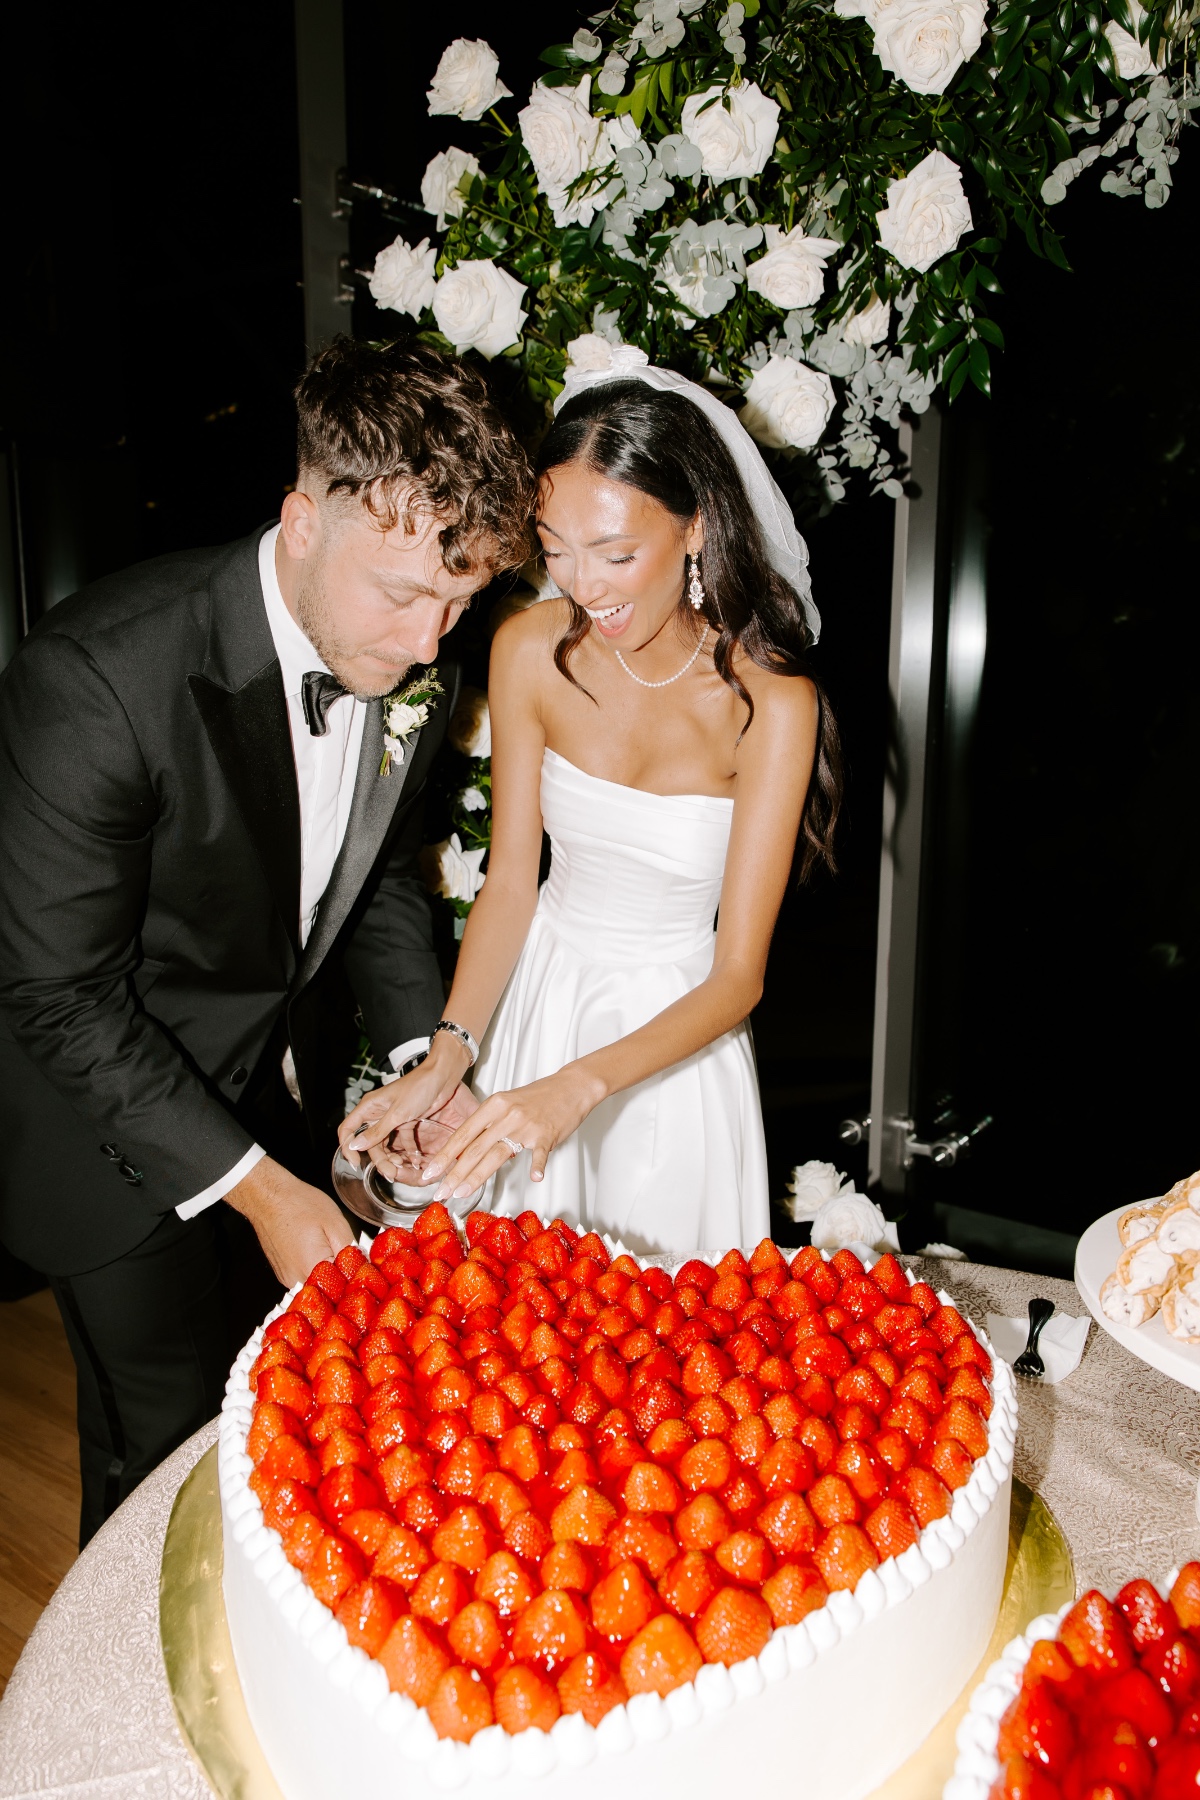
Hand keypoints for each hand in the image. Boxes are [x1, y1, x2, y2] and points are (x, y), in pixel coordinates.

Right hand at [224, 1154, 354, 1289]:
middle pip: (330, 1290)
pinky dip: (315, 1266)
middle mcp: (297, 1279)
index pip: (344, 1288)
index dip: (356, 1277)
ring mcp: (288, 1279)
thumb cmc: (297, 1204)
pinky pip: (306, 1276)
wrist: (267, 1196)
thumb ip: (351, 1251)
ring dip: (329, 1271)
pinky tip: (317, 1248)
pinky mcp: (284, 1274)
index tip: (363, 1266)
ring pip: (318, 1283)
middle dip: (343, 1275)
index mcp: (313, 1268)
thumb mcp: (336, 1223)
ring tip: (329, 1247)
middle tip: (349, 1254)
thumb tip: (361, 1268)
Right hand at [338, 1037, 474, 1179]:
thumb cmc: (418, 1086)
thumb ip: (377, 1131)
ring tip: (401, 1170)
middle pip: (369, 1142)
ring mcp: (392, 1119)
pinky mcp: (407, 1122)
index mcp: (369, 1107)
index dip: (348, 1147)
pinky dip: (407, 1152)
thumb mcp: (397, 1113)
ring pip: (385, 1144)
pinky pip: (402, 1141)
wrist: (442, 1076)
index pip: (348, 1129)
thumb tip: (356, 1145)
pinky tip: (415, 1162)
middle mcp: (378, 1113)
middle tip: (389, 1172)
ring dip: (392, 1158)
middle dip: (378, 1158)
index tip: (355, 1162)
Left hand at [421, 1066, 605, 1200]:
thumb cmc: (540, 1096)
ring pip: (497, 1153)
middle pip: (474, 1148)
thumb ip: (489, 1126)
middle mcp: (506, 1114)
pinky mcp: (547, 1134)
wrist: (572, 1086)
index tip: (430, 1173)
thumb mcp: (507, 1104)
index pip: (462, 1134)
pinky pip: (540, 1153)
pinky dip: (537, 1166)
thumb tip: (470, 1152)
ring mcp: (526, 1125)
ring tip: (462, 1192)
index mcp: (493, 1105)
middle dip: (454, 1173)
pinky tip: (534, 1178)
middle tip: (441, 1191)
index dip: (444, 1156)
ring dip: (477, 1176)